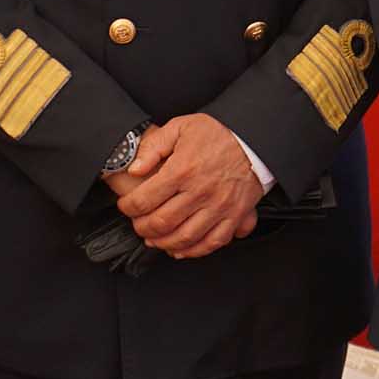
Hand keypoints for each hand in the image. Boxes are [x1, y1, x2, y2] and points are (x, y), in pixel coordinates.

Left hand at [112, 114, 263, 258]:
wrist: (253, 139)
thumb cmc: (217, 133)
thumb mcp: (180, 127)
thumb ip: (154, 147)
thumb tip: (134, 169)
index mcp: (183, 170)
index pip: (145, 199)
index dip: (129, 208)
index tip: (126, 207)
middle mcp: (200, 191)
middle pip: (162, 223)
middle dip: (143, 228)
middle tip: (138, 224)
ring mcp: (219, 206)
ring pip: (185, 238)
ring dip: (164, 244)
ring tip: (154, 239)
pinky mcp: (235, 215)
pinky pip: (213, 242)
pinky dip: (194, 251)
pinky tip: (181, 249)